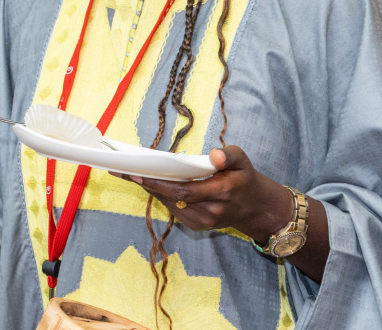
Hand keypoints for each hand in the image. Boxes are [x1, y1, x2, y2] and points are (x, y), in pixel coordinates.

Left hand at [111, 146, 292, 243]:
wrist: (256, 208)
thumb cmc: (245, 179)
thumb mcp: (243, 160)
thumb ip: (230, 154)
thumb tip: (214, 155)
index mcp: (221, 193)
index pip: (182, 190)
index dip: (158, 183)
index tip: (137, 173)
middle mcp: (209, 212)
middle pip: (171, 198)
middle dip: (147, 184)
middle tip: (125, 170)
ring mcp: (202, 222)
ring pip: (169, 204)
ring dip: (151, 190)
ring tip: (133, 174)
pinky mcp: (197, 226)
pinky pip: (174, 209)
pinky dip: (161, 196)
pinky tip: (150, 183)